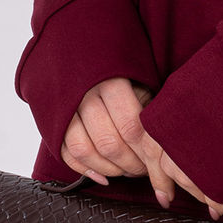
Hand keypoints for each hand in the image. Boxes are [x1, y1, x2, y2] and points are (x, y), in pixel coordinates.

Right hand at [60, 76, 222, 218]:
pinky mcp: (52, 121)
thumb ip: (150, 106)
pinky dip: (84, 170)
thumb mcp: (141, 77)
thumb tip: (170, 145)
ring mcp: (65, 108)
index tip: (157, 160)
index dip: (146, 151)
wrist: (84, 47)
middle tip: (144, 169)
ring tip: (126, 170)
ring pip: (84, 151)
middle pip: (109, 143)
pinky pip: (66, 153)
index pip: (131, 127)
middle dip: (131, 164)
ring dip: (109, 169)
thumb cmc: (123, 66)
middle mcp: (84, 94)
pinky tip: (104, 176)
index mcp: (110, 79)